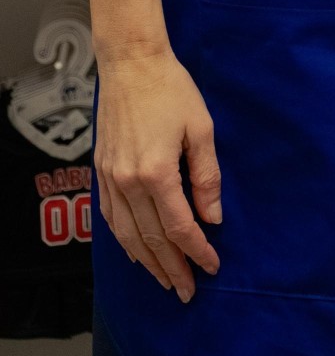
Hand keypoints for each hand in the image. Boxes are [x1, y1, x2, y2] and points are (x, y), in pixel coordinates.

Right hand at [95, 47, 220, 300]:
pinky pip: (110, 220)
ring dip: (147, 262)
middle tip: (189, 290)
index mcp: (156, 172)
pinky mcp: (101, 173)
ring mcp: (110, 180)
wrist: (131, 65)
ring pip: (128, 236)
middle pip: (151, 239)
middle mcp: (128, 183)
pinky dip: (125, 242)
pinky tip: (137, 252)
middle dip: (172, 268)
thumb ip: (206, 176)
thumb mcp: (201, 128)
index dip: (196, 251)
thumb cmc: (172, 90)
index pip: (178, 226)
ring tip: (166, 281)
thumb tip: (213, 217)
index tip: (213, 266)